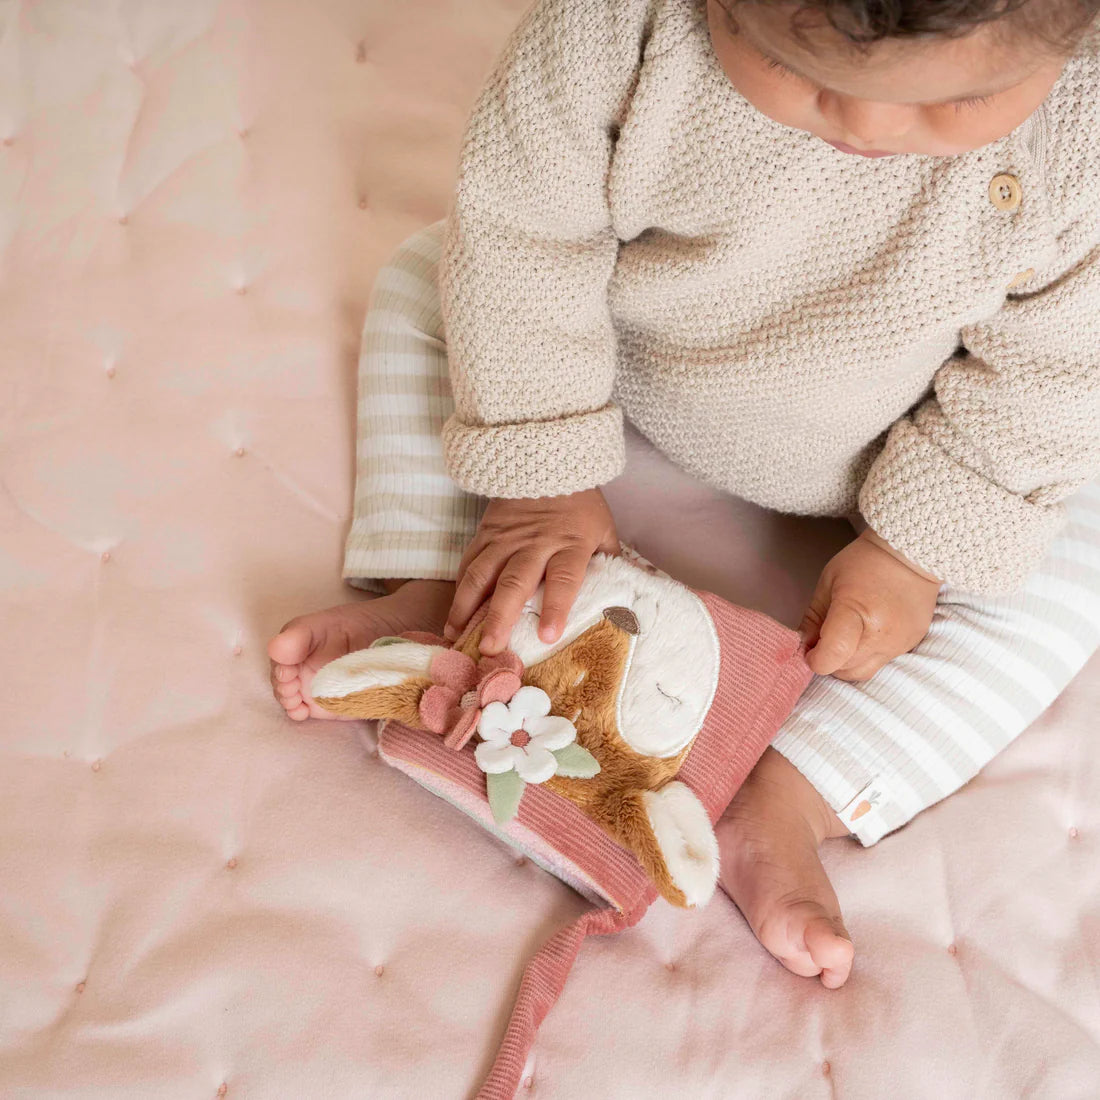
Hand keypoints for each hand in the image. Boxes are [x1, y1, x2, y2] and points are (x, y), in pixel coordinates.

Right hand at [445, 489, 619, 655]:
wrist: (547, 462)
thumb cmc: (580, 505)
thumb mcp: (603, 530)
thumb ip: (608, 564)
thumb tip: (622, 603)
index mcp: (570, 543)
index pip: (564, 578)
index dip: (555, 607)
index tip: (548, 636)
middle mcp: (534, 543)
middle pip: (515, 582)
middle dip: (499, 617)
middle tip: (489, 648)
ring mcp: (505, 538)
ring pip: (482, 575)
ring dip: (466, 608)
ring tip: (456, 637)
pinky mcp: (485, 533)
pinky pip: (469, 563)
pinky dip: (458, 589)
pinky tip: (453, 615)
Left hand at [800, 528, 940, 680]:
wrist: (911, 555)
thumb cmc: (864, 563)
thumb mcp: (828, 583)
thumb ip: (814, 618)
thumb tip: (804, 645)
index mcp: (856, 611)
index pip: (834, 654)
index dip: (816, 660)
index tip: (810, 651)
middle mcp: (881, 633)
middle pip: (846, 668)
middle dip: (829, 661)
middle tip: (824, 642)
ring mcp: (899, 642)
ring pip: (863, 672)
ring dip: (847, 663)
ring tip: (844, 640)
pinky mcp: (910, 645)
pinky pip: (880, 663)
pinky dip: (866, 656)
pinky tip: (864, 636)